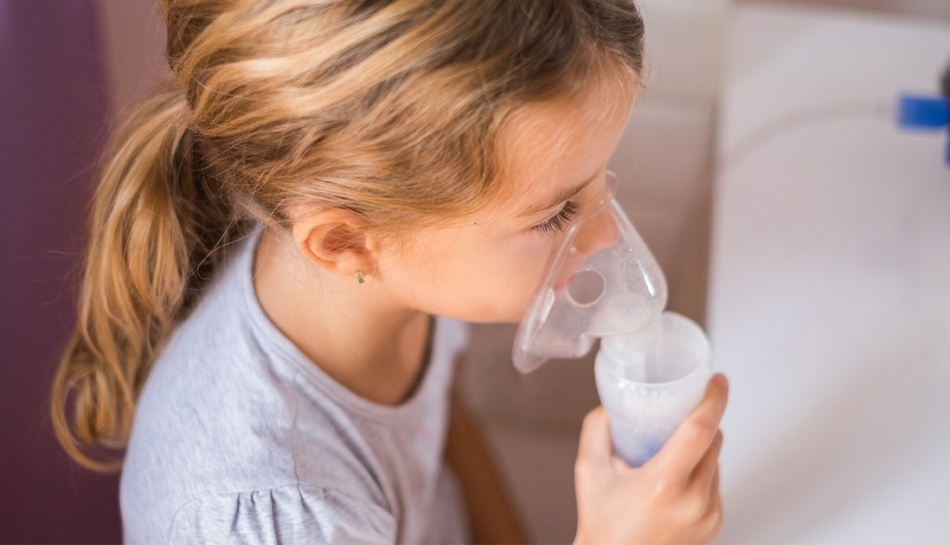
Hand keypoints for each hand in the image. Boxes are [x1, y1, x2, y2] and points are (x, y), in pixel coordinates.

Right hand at [574, 374, 728, 544]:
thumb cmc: (603, 527)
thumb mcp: (589, 473)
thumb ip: (597, 430)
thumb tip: (610, 404)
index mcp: (663, 485)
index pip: (701, 429)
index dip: (713, 399)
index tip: (717, 381)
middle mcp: (693, 502)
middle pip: (713, 441)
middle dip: (699, 422)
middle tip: (676, 416)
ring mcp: (709, 515)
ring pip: (715, 462)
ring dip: (699, 450)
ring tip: (667, 457)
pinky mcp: (715, 525)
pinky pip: (715, 484)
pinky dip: (699, 475)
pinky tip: (674, 483)